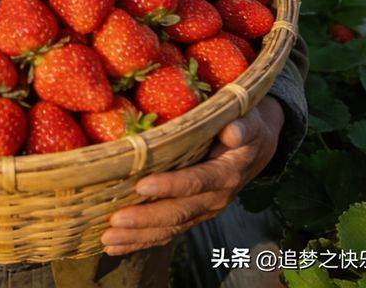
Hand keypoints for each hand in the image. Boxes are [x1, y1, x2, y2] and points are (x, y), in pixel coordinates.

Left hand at [101, 96, 284, 255]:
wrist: (256, 146)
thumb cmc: (245, 124)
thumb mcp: (249, 119)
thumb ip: (241, 125)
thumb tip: (232, 131)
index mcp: (226, 173)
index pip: (196, 182)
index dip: (170, 186)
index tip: (141, 185)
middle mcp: (215, 198)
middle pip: (178, 213)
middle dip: (146, 219)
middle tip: (115, 220)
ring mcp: (203, 210)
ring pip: (170, 229)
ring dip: (138, 236)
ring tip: (108, 240)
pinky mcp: (192, 214)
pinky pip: (167, 232)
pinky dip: (141, 241)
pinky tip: (115, 246)